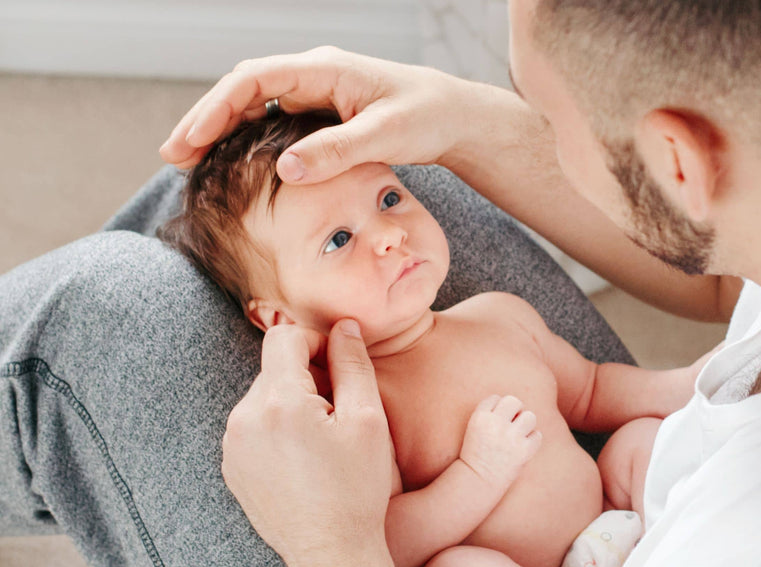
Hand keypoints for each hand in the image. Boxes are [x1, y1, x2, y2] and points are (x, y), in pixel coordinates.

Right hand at [160, 46, 487, 183]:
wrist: (454, 116)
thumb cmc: (427, 117)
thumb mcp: (386, 136)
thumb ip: (338, 151)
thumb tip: (284, 170)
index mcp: (324, 69)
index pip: (253, 80)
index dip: (215, 109)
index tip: (187, 142)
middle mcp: (312, 74)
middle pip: (242, 90)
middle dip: (205, 121)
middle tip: (172, 158)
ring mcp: (315, 92)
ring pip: (253, 105)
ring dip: (221, 131)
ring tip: (190, 165)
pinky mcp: (321, 112)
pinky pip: (271, 121)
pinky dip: (247, 140)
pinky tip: (232, 165)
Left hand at [220, 320, 392, 566]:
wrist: (331, 552)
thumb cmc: (356, 488)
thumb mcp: (368, 419)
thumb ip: (354, 363)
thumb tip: (344, 326)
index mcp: (279, 402)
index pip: (284, 337)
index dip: (316, 341)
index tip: (339, 366)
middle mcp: (244, 419)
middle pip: (274, 368)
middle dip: (306, 376)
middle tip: (339, 410)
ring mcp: (232, 445)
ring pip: (263, 397)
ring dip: (291, 403)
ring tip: (321, 439)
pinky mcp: (231, 466)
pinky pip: (253, 426)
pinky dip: (277, 429)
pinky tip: (303, 458)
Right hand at [459, 395, 541, 490]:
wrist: (477, 481)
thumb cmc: (476, 455)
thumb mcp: (474, 429)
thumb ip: (491, 414)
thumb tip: (517, 407)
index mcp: (480, 417)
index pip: (495, 398)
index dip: (498, 409)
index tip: (496, 421)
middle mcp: (495, 423)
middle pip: (514, 401)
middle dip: (515, 411)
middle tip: (511, 424)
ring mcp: (511, 437)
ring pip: (530, 416)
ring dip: (526, 424)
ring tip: (518, 435)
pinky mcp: (524, 450)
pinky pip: (537, 435)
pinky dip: (533, 440)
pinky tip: (523, 447)